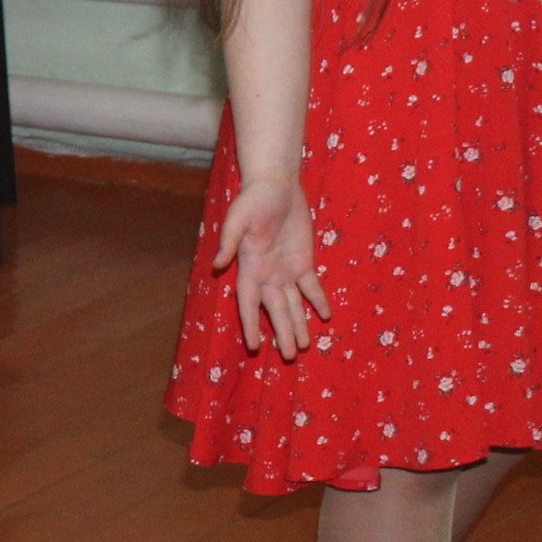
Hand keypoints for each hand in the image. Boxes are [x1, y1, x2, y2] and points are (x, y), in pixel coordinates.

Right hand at [212, 175, 327, 356]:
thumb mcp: (238, 217)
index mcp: (249, 267)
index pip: (248, 303)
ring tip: (305, 347)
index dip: (251, 324)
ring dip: (298, 324)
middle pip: (275, 310)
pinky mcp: (303, 261)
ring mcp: (286, 270)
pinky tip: (325, 315)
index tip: (255, 346)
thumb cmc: (253, 199)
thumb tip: (216, 265)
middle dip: (282, 332)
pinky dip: (318, 301)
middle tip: (291, 356)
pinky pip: (311, 287)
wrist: (276, 185)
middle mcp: (266, 274)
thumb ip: (228, 240)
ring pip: (293, 304)